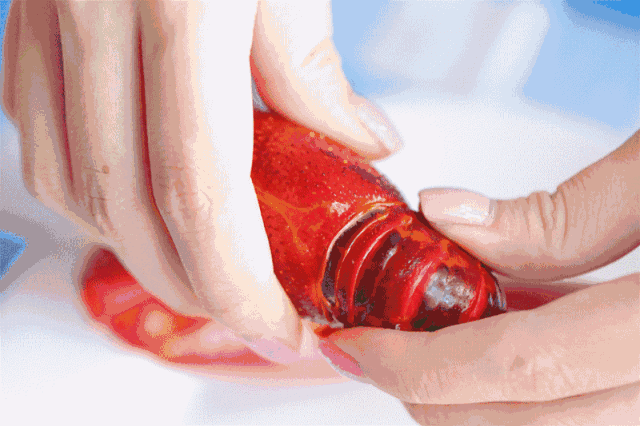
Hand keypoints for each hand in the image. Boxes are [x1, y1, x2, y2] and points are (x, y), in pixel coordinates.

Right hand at [1, 1, 400, 361]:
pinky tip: (139, 202)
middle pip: (132, 210)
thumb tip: (358, 146)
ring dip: (141, 247)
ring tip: (202, 269)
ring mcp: (49, 14)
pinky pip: (43, 134)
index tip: (278, 326)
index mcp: (182, 3)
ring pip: (76, 187)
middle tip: (249, 311)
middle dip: (193, 285)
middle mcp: (96, 12)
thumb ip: (314, 70)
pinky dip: (95, 192)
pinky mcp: (32, 16)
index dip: (238, 284)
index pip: (200, 193)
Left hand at [319, 131, 638, 423]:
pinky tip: (505, 330)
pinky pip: (588, 398)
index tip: (353, 346)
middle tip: (379, 353)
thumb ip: (557, 213)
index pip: (514, 365)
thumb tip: (448, 216)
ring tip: (429, 342)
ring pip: (551, 422)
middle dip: (432, 394)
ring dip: (477, 390)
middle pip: (522, 421)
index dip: (415, 364)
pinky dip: (532, 375)